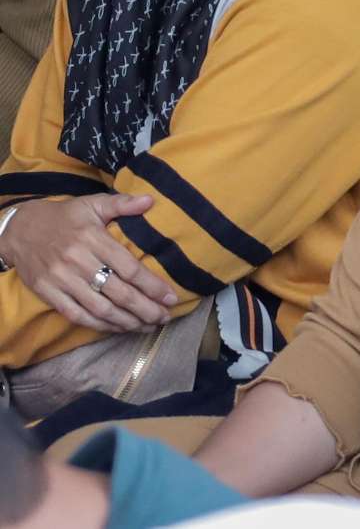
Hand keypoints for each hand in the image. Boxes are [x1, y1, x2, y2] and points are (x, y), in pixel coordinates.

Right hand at [0, 194, 178, 332]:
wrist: (20, 229)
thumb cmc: (64, 217)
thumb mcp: (92, 203)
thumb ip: (122, 203)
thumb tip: (150, 200)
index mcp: (93, 239)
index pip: (129, 268)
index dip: (152, 286)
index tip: (170, 297)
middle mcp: (78, 261)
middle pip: (118, 292)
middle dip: (145, 308)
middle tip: (164, 317)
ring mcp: (62, 280)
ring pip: (100, 308)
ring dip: (126, 321)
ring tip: (147, 326)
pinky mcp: (48, 293)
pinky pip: (77, 315)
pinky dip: (99, 325)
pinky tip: (118, 328)